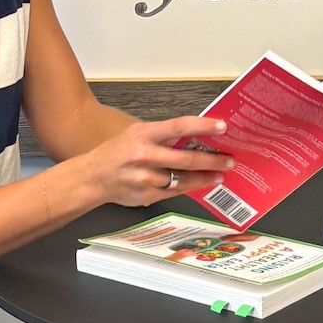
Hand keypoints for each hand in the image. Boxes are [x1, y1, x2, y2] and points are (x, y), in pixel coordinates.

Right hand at [86, 116, 233, 207]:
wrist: (93, 177)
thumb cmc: (118, 151)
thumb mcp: (137, 132)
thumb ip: (164, 134)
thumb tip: (196, 134)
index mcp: (144, 134)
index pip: (179, 127)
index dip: (203, 126)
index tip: (222, 126)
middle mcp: (145, 156)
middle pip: (187, 159)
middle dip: (212, 160)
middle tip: (229, 159)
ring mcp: (146, 178)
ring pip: (184, 179)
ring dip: (206, 177)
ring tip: (220, 174)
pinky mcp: (147, 196)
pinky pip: (175, 192)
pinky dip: (191, 187)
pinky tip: (202, 184)